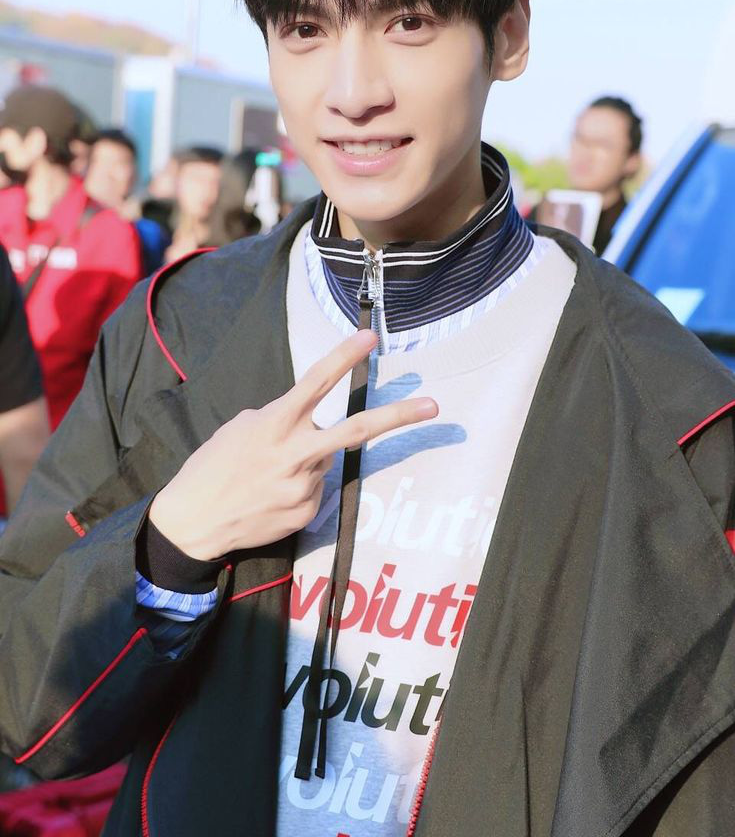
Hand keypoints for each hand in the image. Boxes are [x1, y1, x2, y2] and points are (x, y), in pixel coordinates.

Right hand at [149, 329, 437, 558]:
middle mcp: (295, 454)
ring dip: (307, 461)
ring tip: (268, 474)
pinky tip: (269, 496)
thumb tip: (309, 425)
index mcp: (274, 424)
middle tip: (433, 405)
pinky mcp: (306, 512)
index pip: (316, 382)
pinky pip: (314, 490)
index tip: (370, 338)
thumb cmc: (212, 467)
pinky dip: (298, 487)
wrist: (192, 523)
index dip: (343, 357)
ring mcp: (304, 486)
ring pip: (325, 461)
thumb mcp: (240, 429)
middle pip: (355, 430)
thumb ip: (279, 420)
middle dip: (398, 417)